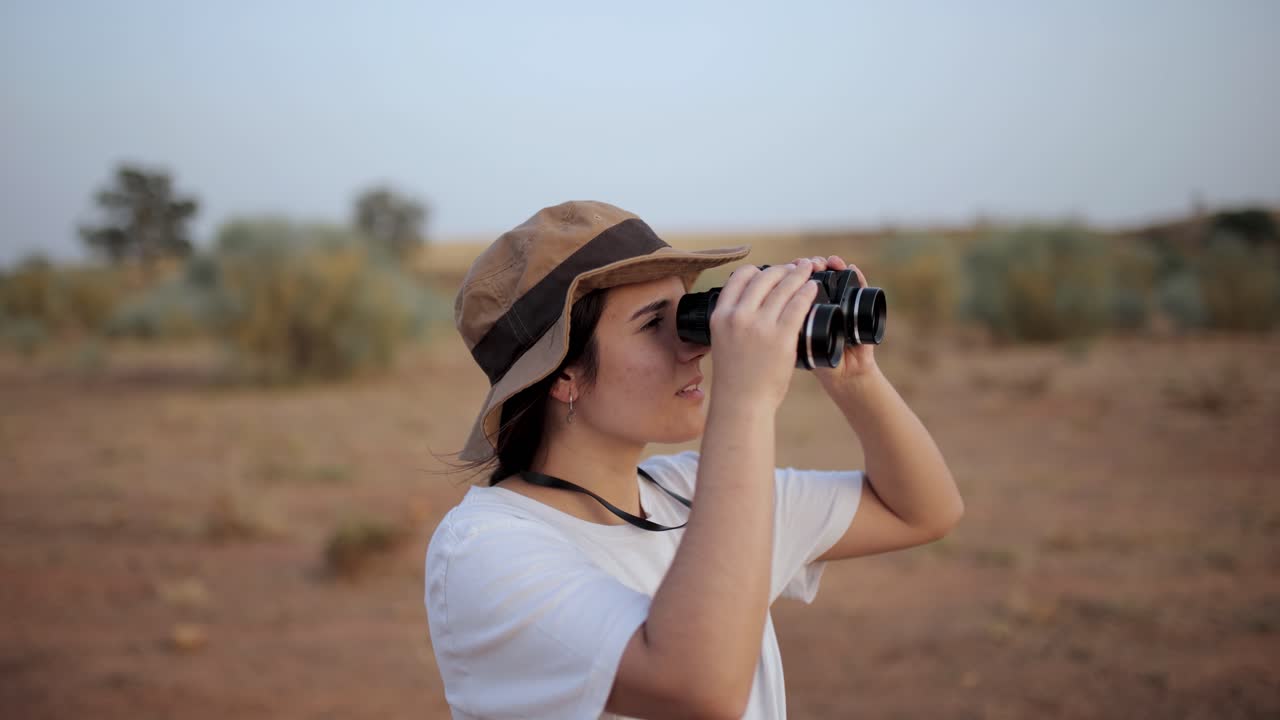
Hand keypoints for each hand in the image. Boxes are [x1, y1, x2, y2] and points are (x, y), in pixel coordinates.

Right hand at [709, 259, 819, 410]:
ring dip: (798, 274)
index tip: (769, 272)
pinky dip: (807, 292)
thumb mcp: (723, 340)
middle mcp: (739, 316)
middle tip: (794, 268)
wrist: (742, 402)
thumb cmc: (735, 376)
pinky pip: (798, 305)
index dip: (758, 270)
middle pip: (764, 277)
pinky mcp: (782, 337)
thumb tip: (749, 303)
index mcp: (721, 315)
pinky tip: (813, 288)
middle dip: (782, 269)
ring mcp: (761, 326)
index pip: (740, 277)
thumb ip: (733, 320)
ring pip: (784, 287)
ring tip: (808, 270)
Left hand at [788, 255, 877, 381]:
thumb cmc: (818, 362)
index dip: (794, 270)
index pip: (798, 280)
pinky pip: (860, 286)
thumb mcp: (795, 344)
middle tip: (809, 263)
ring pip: (836, 274)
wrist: (844, 376)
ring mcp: (842, 301)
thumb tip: (761, 310)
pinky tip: (850, 267)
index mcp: (804, 306)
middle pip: (816, 273)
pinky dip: (856, 275)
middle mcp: (824, 300)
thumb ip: (783, 327)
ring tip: (828, 262)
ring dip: (831, 265)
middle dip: (811, 265)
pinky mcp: (861, 306)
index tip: (792, 265)